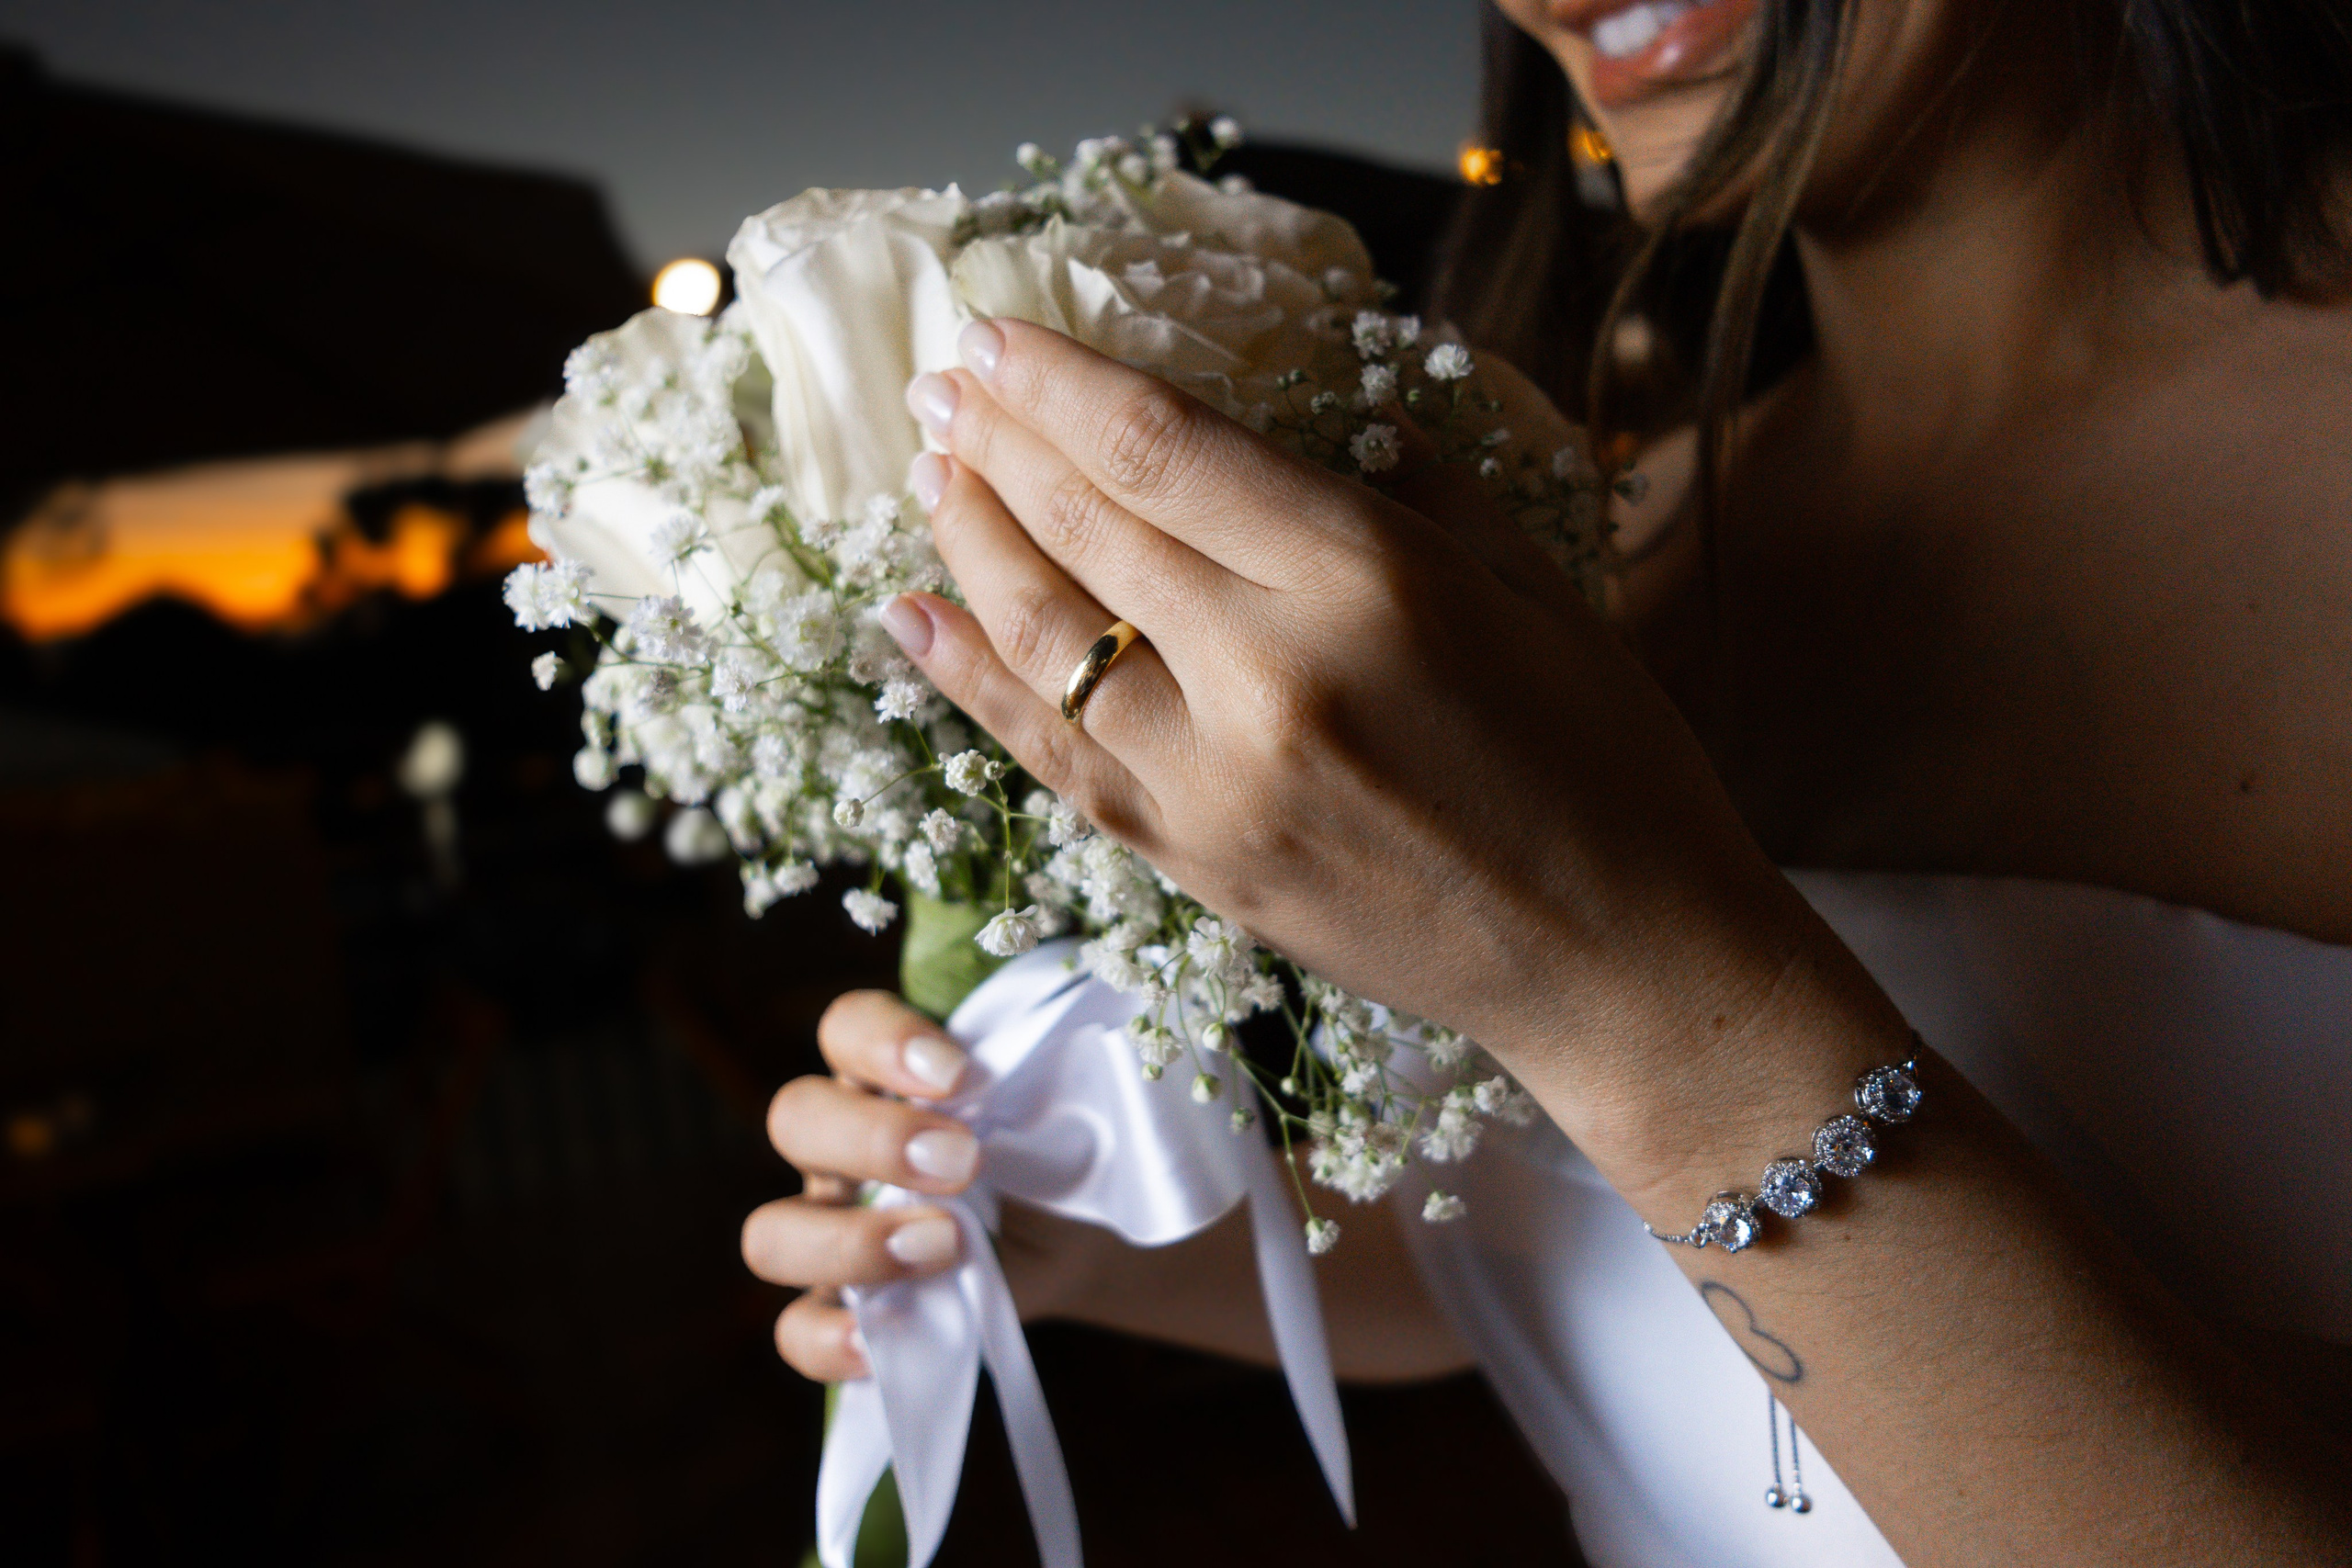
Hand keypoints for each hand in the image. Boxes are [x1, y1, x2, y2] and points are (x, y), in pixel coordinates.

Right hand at [742, 989, 1115, 1381]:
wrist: (1090, 1231)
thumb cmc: (1066, 1140)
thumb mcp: (1066, 1094)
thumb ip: (1048, 1066)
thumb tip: (1062, 1041)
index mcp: (887, 1071)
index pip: (846, 1029)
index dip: (883, 1043)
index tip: (958, 1074)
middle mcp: (842, 1143)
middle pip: (796, 1118)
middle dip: (874, 1140)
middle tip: (964, 1163)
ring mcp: (832, 1229)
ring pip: (772, 1234)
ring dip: (851, 1244)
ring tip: (945, 1246)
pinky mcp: (848, 1311)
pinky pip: (797, 1332)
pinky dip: (827, 1342)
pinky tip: (880, 1345)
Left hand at [886, 320, 1901, 1188]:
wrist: (1616, 961)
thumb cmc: (1606, 764)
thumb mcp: (1537, 591)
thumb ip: (1417, 494)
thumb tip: (1319, 425)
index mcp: (1370, 582)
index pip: (1165, 453)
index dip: (1060, 383)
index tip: (991, 332)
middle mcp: (1272, 678)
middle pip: (1086, 532)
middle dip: (996, 446)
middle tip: (940, 389)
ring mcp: (1217, 785)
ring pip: (1043, 642)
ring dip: (966, 547)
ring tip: (927, 481)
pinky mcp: (1193, 864)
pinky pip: (1049, 757)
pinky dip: (969, 683)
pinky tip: (916, 619)